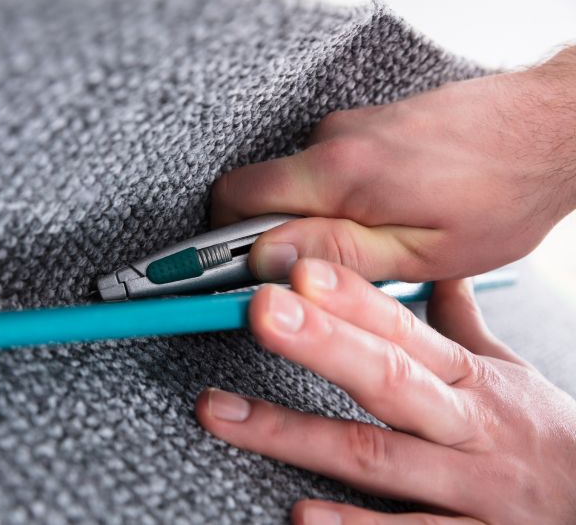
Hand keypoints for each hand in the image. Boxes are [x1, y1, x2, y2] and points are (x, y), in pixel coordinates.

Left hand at [195, 259, 575, 523]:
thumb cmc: (546, 437)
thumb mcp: (508, 373)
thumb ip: (462, 323)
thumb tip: (436, 270)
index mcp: (468, 381)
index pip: (405, 329)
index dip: (355, 299)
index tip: (302, 271)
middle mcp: (465, 428)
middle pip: (389, 378)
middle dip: (324, 343)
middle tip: (262, 312)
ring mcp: (468, 488)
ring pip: (377, 456)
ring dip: (297, 435)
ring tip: (225, 413)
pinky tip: (301, 515)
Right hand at [211, 48, 575, 281]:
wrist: (552, 128)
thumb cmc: (501, 193)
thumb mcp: (420, 253)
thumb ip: (336, 257)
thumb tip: (268, 262)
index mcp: (337, 173)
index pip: (234, 202)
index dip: (212, 245)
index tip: (197, 278)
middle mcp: (332, 140)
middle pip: (254, 193)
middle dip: (261, 239)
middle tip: (296, 278)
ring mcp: (347, 128)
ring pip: (291, 186)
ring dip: (307, 222)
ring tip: (364, 246)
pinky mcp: (364, 127)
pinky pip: (321, 172)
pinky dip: (331, 202)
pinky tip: (378, 218)